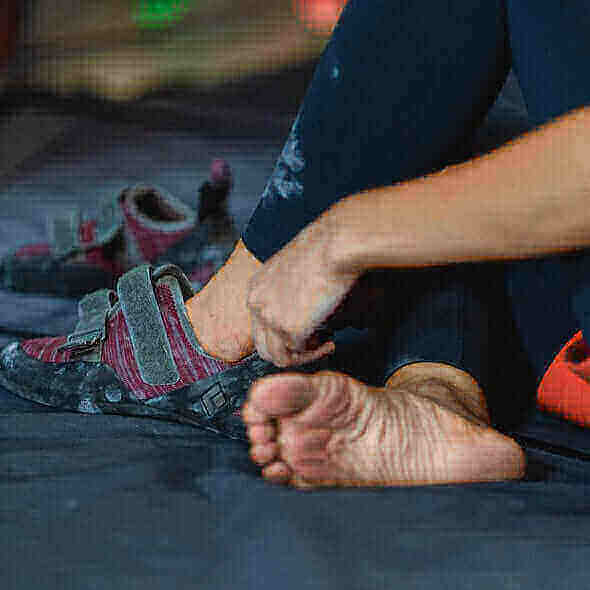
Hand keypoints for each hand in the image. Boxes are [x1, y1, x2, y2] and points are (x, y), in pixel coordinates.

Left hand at [246, 215, 359, 366]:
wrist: (335, 245)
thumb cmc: (323, 250)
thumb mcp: (293, 271)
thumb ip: (287, 295)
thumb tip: (301, 319)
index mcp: (256, 289)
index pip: (260, 327)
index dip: (284, 335)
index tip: (307, 330)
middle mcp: (257, 305)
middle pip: (264, 348)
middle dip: (290, 352)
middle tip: (315, 345)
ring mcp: (271, 319)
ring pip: (279, 357)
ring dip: (304, 357)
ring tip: (326, 344)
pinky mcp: (290, 329)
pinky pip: (301, 353)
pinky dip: (317, 352)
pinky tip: (331, 340)